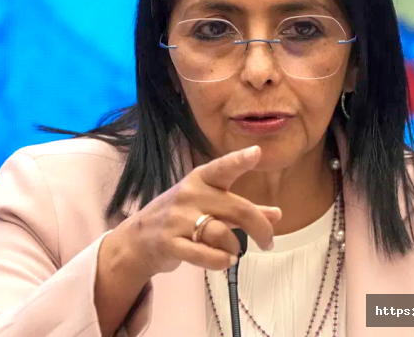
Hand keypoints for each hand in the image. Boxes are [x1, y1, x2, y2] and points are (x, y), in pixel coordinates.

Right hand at [112, 145, 280, 277]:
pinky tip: (224, 261)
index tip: (257, 152)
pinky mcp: (169, 243)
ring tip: (232, 253)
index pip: (222, 168)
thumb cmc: (181, 217)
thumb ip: (243, 210)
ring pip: (222, 234)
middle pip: (237, 209)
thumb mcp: (211, 206)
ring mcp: (177, 219)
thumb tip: (277, 214)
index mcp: (200, 179)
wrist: (136, 240)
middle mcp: (190, 194)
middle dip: (260, 228)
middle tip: (268, 243)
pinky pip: (205, 254)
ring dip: (234, 248)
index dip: (239, 160)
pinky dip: (220, 261)